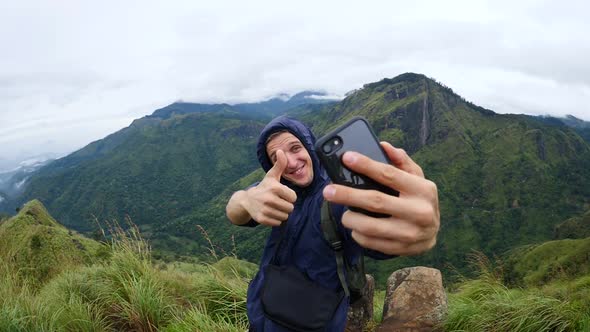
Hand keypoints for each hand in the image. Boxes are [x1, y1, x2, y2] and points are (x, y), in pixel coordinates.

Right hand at [244, 150, 296, 225]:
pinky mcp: (261, 219)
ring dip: (281, 213)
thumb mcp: (272, 176)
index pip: (293, 198)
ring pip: (285, 216)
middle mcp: (269, 199)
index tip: (282, 194)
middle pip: (290, 208)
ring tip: (274, 207)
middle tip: (278, 202)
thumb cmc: (264, 187)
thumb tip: (281, 150)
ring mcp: (264, 210)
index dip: (289, 196)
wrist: (247, 200)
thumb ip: (280, 164)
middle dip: (286, 206)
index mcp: (274, 188)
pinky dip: (276, 220)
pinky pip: (278, 223)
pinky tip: (270, 213)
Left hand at [322, 142, 439, 255]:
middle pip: (375, 201)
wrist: (432, 233)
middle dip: (348, 195)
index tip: (347, 158)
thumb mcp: (417, 178)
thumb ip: (401, 161)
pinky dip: (358, 234)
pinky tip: (355, 227)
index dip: (366, 165)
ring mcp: (410, 233)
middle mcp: (419, 211)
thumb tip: (383, 146)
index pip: (389, 174)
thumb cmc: (419, 199)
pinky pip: (372, 242)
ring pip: (371, 226)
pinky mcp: (401, 249)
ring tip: (343, 213)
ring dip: (350, 218)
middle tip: (328, 191)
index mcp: (422, 189)